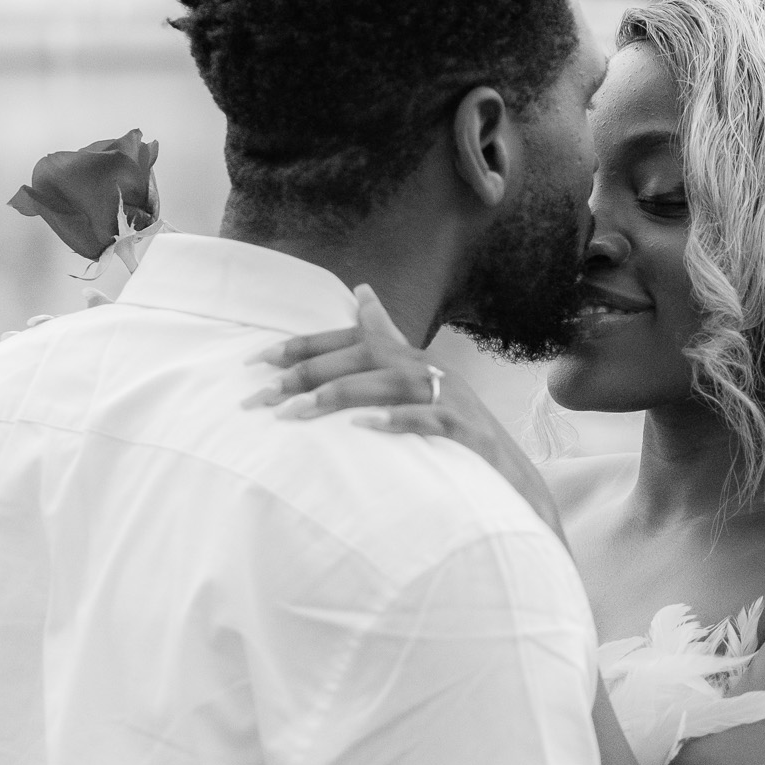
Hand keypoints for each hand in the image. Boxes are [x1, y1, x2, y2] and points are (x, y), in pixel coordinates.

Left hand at [244, 286, 564, 539]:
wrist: (509, 475)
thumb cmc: (453, 428)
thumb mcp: (418, 378)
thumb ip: (387, 337)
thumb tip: (362, 290)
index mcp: (409, 357)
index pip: (350, 339)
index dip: (303, 346)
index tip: (256, 361)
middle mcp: (426, 369)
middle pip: (362, 356)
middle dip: (307, 373)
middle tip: (261, 398)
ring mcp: (448, 397)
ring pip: (387, 384)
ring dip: (338, 396)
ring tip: (295, 414)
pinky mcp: (464, 428)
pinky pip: (427, 419)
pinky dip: (395, 420)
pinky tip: (362, 428)